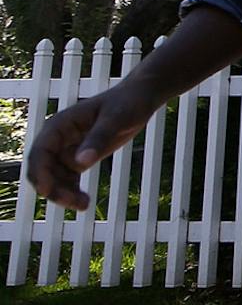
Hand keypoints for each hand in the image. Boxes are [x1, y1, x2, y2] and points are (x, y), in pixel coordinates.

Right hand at [27, 84, 159, 211]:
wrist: (139, 99)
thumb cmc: (126, 103)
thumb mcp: (115, 119)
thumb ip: (98, 139)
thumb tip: (81, 162)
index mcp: (59, 125)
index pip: (40, 152)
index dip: (39, 173)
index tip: (46, 191)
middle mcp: (58, 139)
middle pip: (44, 169)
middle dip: (53, 188)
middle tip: (74, 203)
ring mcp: (66, 149)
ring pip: (55, 178)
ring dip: (63, 193)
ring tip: (83, 205)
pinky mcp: (78, 158)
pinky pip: (68, 179)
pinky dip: (72, 191)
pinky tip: (84, 202)